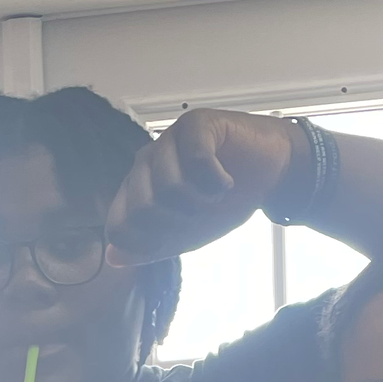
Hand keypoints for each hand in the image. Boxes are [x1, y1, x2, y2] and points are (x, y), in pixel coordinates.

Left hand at [103, 110, 304, 264]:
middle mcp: (145, 163)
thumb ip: (150, 247)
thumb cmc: (226, 201)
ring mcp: (168, 140)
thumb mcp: (186, 235)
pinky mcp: (195, 124)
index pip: (118, 226)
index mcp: (137, 190)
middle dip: (179, 222)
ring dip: (202, 200)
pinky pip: (197, 162)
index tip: (176, 236)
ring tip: (215, 192)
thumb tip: (114, 258)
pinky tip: (225, 177)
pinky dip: (217, 180)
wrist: (268, 174)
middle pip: (143, 210)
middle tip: (201, 210)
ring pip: (170, 187)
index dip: (148, 243)